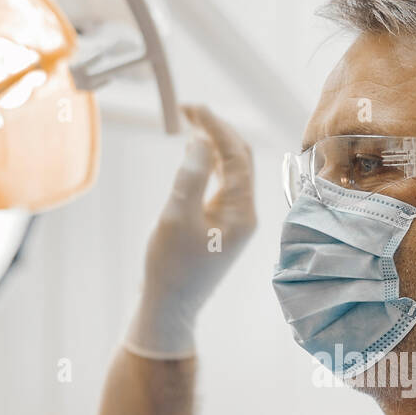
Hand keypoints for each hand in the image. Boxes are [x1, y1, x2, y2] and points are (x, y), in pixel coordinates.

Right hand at [125, 103, 256, 357]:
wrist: (170, 307)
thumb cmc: (169, 267)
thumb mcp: (175, 217)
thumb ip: (192, 176)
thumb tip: (202, 139)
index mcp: (242, 213)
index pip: (237, 157)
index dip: (216, 127)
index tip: (191, 107)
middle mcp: (246, 214)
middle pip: (240, 159)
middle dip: (218, 131)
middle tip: (188, 110)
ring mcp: (236, 220)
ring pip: (232, 171)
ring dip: (214, 144)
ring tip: (189, 123)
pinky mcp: (222, 225)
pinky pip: (222, 185)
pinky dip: (210, 164)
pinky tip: (195, 152)